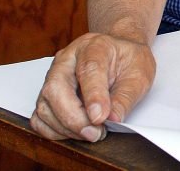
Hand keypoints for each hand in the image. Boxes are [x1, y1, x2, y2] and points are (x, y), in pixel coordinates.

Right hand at [30, 33, 155, 141]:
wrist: (119, 54)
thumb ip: (126, 96)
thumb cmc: (128, 61)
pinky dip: (54, 130)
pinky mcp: (47, 95)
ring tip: (92, 133)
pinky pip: (39, 117)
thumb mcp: (140, 74)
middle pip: (56, 88)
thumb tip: (113, 119)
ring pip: (45, 106)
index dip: (93, 96)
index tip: (100, 117)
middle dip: (73, 117)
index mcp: (94, 46)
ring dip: (65, 127)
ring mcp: (53, 76)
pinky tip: (76, 132)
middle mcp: (67, 59)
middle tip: (95, 132)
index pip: (88, 69)